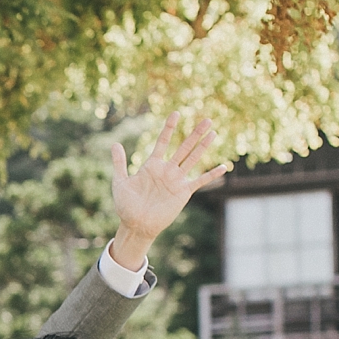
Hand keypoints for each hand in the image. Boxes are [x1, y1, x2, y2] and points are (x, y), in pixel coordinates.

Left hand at [107, 112, 230, 270]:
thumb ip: (119, 163)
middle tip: (206, 119)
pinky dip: (211, 175)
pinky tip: (223, 167)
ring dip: (203, 147)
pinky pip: (200, 181)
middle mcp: (167, 170)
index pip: (163, 142)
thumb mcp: (120, 182)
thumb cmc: (126, 205)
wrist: (136, 225)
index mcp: (152, 165)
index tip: (175, 113)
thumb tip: (115, 144)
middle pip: (183, 147)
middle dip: (194, 133)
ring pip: (193, 159)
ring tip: (213, 133)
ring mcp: (176, 181)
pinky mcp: (183, 193)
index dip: (169, 128)